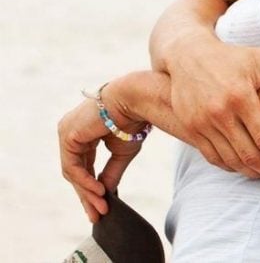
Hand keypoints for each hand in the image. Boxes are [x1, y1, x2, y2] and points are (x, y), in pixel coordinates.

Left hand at [58, 82, 146, 221]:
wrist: (135, 102)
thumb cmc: (132, 120)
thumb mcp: (122, 152)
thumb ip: (110, 172)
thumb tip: (105, 194)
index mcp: (84, 134)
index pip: (83, 166)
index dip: (91, 187)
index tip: (100, 207)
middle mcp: (71, 133)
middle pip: (75, 171)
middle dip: (87, 195)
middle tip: (97, 215)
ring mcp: (66, 132)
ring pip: (72, 172)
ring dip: (87, 192)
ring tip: (101, 206)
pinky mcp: (67, 135)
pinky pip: (72, 166)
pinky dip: (84, 181)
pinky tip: (98, 191)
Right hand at [167, 34, 259, 179]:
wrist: (188, 55)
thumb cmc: (233, 57)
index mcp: (241, 96)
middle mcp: (219, 112)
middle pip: (248, 155)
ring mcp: (202, 122)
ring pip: (230, 160)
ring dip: (251, 173)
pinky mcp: (190, 128)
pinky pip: (213, 158)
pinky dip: (230, 167)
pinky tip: (245, 167)